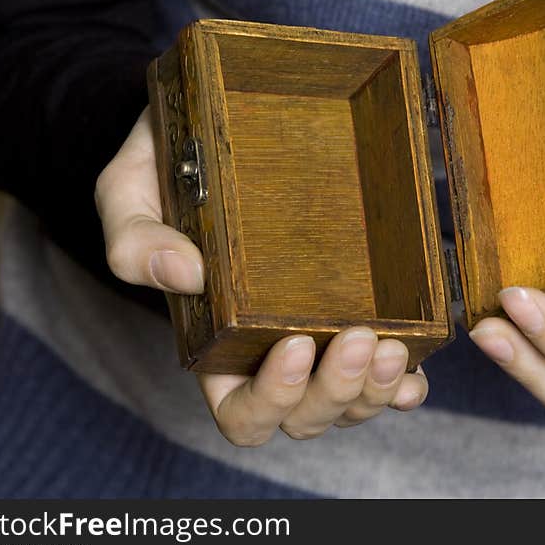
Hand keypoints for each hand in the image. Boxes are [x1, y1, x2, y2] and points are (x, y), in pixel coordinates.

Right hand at [95, 107, 427, 444]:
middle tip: (361, 336)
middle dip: (336, 390)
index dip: (272, 399)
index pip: (241, 411)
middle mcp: (270, 352)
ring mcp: (320, 335)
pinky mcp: (360, 307)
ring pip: (351, 402)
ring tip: (395, 345)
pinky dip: (405, 382)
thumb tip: (185, 275)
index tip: (295, 341)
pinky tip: (416, 363)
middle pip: (306, 417)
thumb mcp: (129, 194)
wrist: (216, 127)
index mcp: (217, 344)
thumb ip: (136, 239)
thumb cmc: (167, 168)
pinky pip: (388, 372)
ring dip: (377, 388)